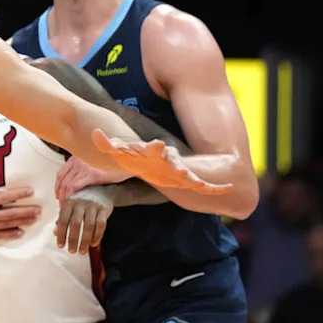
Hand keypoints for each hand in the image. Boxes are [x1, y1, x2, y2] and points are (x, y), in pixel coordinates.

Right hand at [0, 177, 40, 240]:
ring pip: (6, 224)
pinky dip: (10, 234)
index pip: (3, 198)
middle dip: (25, 211)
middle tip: (38, 210)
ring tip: (33, 220)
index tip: (30, 192)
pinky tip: (20, 233)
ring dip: (21, 222)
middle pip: (9, 213)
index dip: (18, 194)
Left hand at [55, 156, 130, 201]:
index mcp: (76, 157)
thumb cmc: (111, 164)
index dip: (57, 187)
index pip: (60, 174)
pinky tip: (74, 203)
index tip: (58, 196)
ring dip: (65, 198)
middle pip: (62, 180)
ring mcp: (85, 167)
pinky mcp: (93, 174)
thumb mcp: (92, 164)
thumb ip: (82, 170)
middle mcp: (78, 160)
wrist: (127, 161)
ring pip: (67, 185)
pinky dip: (72, 196)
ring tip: (67, 207)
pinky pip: (76, 186)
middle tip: (61, 205)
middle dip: (60, 195)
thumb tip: (74, 184)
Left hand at [55, 186, 112, 253]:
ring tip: (82, 251)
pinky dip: (97, 236)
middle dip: (73, 239)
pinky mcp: (104, 209)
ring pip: (89, 226)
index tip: (60, 246)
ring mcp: (93, 205)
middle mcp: (80, 203)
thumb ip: (63, 218)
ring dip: (85, 241)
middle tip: (72, 251)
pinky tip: (93, 244)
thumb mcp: (70, 206)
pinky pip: (101, 225)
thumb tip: (55, 233)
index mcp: (69, 202)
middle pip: (75, 224)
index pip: (63, 220)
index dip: (61, 234)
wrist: (101, 189)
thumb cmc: (82, 201)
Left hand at [92, 132, 233, 193]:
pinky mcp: (185, 180)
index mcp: (153, 152)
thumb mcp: (120, 150)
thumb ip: (106, 143)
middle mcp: (169, 160)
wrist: (150, 159)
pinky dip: (215, 188)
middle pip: (175, 162)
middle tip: (184, 169)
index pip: (153, 148)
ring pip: (191, 176)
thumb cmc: (135, 155)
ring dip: (199, 181)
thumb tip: (94, 134)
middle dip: (180, 165)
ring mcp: (179, 170)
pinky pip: (203, 185)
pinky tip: (228, 189)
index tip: (158, 144)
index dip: (156, 147)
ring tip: (210, 185)